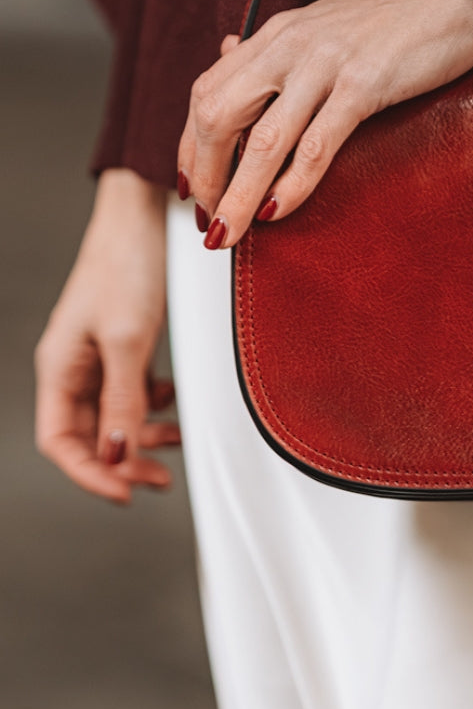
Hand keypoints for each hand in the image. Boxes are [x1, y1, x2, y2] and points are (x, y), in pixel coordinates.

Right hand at [34, 168, 180, 502]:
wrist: (145, 213)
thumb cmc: (127, 265)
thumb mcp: (128, 340)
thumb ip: (123, 401)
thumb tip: (117, 455)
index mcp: (59, 367)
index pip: (59, 442)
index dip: (89, 475)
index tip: (126, 495)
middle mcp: (73, 365)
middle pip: (88, 435)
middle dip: (122, 462)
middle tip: (159, 480)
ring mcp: (98, 354)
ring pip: (114, 416)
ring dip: (142, 437)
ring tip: (176, 444)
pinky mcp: (124, 342)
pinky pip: (132, 391)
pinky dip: (154, 405)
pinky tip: (175, 401)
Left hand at [177, 0, 472, 247]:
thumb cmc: (398, 21)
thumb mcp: (323, 28)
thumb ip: (279, 50)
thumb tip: (230, 56)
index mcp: (276, 34)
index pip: (207, 92)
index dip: (190, 146)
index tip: (191, 188)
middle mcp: (289, 45)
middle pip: (218, 116)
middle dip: (204, 176)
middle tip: (208, 220)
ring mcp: (324, 65)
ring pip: (262, 140)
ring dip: (238, 195)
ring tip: (227, 233)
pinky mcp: (363, 85)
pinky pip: (316, 144)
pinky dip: (292, 184)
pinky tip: (277, 212)